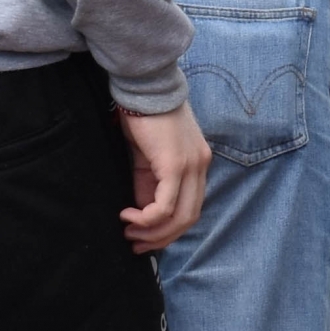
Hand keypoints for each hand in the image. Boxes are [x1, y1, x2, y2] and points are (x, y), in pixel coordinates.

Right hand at [117, 102, 210, 254]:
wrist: (145, 86)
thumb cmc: (144, 115)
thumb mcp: (149, 155)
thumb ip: (150, 181)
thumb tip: (142, 210)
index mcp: (198, 164)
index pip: (191, 208)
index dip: (169, 230)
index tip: (145, 238)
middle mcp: (201, 167)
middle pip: (189, 219)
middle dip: (161, 238)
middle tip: (135, 244)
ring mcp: (191, 166)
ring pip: (180, 217)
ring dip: (152, 232)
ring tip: (129, 232)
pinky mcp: (175, 165)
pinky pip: (165, 206)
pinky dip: (147, 218)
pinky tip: (128, 215)